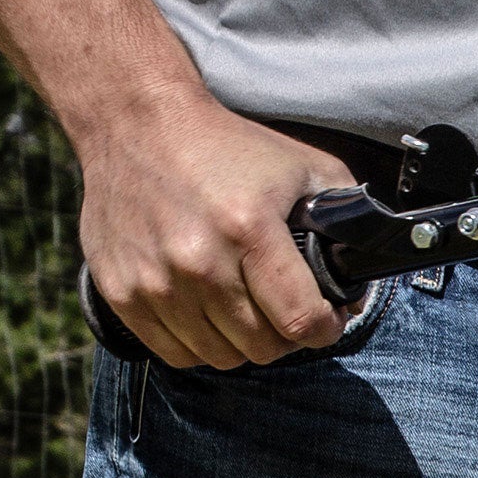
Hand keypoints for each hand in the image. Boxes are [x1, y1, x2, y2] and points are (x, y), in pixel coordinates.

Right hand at [75, 93, 352, 370]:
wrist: (134, 120)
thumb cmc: (225, 146)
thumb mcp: (303, 168)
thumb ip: (346, 223)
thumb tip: (356, 288)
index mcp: (247, 229)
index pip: (301, 323)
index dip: (324, 328)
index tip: (323, 316)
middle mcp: (197, 259)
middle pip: (263, 348)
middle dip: (284, 335)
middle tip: (280, 307)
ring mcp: (154, 279)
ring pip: (221, 357)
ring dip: (240, 341)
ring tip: (241, 305)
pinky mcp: (120, 289)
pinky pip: (175, 353)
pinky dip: (197, 342)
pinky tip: (205, 310)